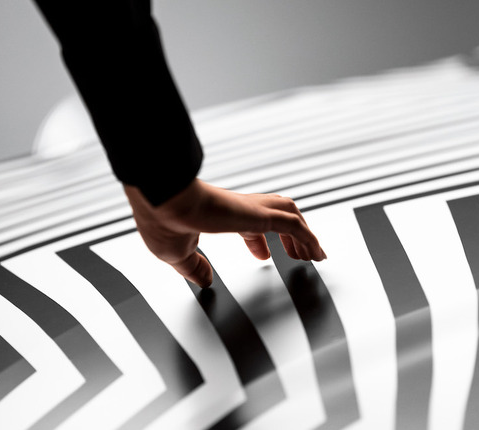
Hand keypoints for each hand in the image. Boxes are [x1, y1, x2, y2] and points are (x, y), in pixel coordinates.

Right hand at [123, 178, 325, 287]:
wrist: (164, 200)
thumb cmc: (163, 219)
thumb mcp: (178, 254)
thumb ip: (193, 267)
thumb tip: (205, 280)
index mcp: (221, 214)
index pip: (250, 224)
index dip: (259, 241)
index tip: (264, 254)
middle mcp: (240, 208)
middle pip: (277, 216)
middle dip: (291, 236)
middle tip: (300, 254)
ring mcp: (253, 209)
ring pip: (291, 215)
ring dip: (305, 235)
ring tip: (314, 255)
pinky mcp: (260, 214)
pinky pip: (295, 226)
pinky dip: (309, 238)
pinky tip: (316, 252)